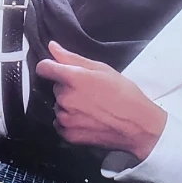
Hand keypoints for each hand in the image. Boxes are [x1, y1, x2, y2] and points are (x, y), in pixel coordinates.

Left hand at [36, 41, 166, 162]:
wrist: (137, 125)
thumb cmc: (124, 93)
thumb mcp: (102, 69)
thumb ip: (72, 58)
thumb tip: (52, 47)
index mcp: (73, 78)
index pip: (44, 68)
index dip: (50, 67)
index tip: (58, 70)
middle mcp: (65, 98)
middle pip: (55, 87)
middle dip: (67, 87)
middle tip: (89, 91)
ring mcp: (65, 118)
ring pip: (58, 105)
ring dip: (68, 105)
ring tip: (91, 107)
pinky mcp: (68, 135)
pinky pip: (60, 123)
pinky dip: (69, 121)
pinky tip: (87, 119)